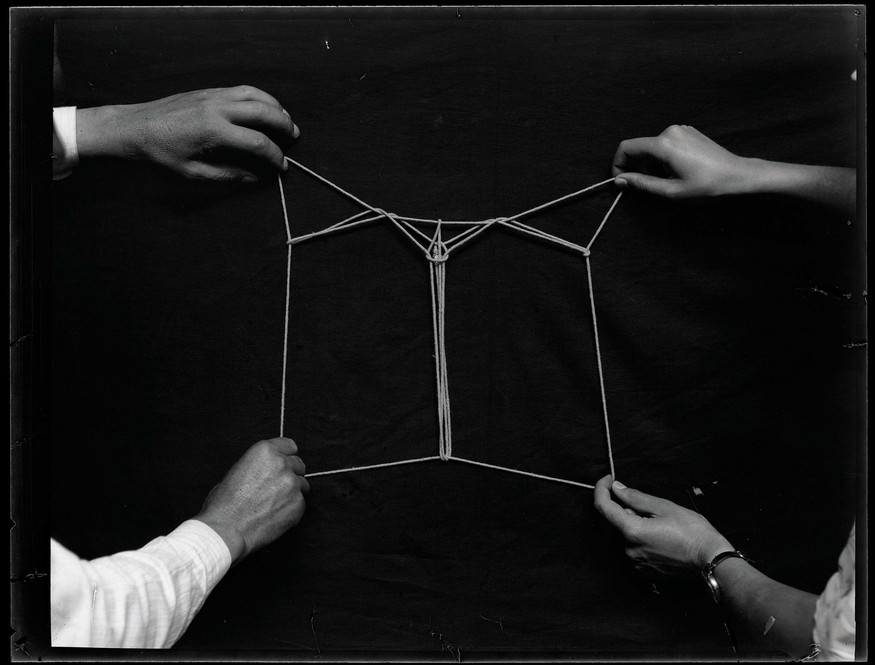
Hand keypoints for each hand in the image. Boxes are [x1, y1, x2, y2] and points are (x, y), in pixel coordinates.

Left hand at [77, 85, 299, 182]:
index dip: (274, 156)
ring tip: (285, 119)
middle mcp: (216, 108)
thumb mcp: (192, 173)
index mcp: (213, 131)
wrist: (132, 128)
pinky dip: (258, 97)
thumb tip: (255, 178)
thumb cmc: (159, 154)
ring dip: (274, 105)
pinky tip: (263, 108)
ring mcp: (212, 95)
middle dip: (283, 124)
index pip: (256, 142)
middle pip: (262, 111)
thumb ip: (227, 175)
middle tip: (295, 136)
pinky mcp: (207, 91)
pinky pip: (240, 90)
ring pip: (253, 94)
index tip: (282, 166)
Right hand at [195, 437, 308, 563]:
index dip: (286, 456)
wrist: (226, 530)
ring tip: (273, 503)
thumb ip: (259, 465)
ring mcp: (292, 484)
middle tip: (277, 488)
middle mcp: (281, 464)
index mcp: (265, 451)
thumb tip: (269, 469)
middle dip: (291, 474)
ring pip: (302, 484)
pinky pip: (301, 503)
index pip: (289, 446)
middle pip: (298, 464)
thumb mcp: (237, 470)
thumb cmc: (225, 504)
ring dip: (293, 492)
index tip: (285, 463)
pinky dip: (292, 509)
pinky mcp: (298, 504)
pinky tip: (275, 515)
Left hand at [593, 475, 732, 575]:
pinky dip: (640, 538)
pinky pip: (633, 548)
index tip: (608, 480)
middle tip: (651, 508)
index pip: (603, 507)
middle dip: (626, 509)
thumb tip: (616, 488)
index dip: (602, 489)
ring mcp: (635, 562)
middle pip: (616, 521)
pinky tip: (660, 537)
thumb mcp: (664, 507)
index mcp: (631, 531)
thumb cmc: (692, 532)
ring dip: (634, 524)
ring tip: (661, 525)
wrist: (711, 560)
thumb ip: (635, 497)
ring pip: (625, 535)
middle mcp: (628, 550)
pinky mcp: (643, 570)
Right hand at [612, 124, 751, 198]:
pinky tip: (679, 169)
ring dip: (653, 164)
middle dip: (639, 167)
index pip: (626, 147)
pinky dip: (664, 157)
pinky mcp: (688, 132)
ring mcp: (680, 129)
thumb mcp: (670, 191)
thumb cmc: (707, 186)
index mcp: (663, 144)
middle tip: (653, 185)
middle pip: (640, 148)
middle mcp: (670, 131)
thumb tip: (620, 180)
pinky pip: (665, 143)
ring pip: (652, 147)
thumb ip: (641, 184)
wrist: (737, 175)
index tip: (622, 180)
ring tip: (670, 178)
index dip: (618, 164)